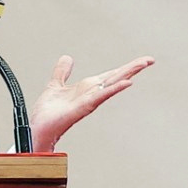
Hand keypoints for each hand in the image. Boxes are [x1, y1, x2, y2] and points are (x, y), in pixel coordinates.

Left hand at [28, 54, 152, 152]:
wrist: (38, 128)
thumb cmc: (47, 113)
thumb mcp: (55, 85)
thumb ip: (62, 72)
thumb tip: (67, 58)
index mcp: (87, 88)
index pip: (111, 75)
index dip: (125, 67)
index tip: (141, 61)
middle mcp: (92, 93)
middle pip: (117, 77)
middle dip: (133, 68)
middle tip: (150, 60)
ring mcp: (90, 100)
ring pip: (113, 84)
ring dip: (128, 74)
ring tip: (142, 65)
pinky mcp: (84, 107)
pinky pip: (102, 96)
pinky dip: (114, 88)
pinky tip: (127, 82)